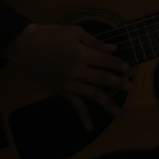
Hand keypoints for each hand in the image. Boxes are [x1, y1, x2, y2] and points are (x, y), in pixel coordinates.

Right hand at [3, 23, 131, 131]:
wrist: (26, 46)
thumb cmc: (50, 34)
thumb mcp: (74, 31)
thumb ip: (95, 42)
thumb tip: (112, 49)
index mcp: (82, 54)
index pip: (106, 61)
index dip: (118, 64)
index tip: (127, 68)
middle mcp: (79, 71)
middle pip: (104, 79)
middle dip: (120, 84)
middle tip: (132, 88)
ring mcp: (70, 83)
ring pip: (93, 95)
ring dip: (108, 104)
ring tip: (119, 113)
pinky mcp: (62, 90)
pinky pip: (75, 106)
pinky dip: (83, 117)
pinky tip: (89, 127)